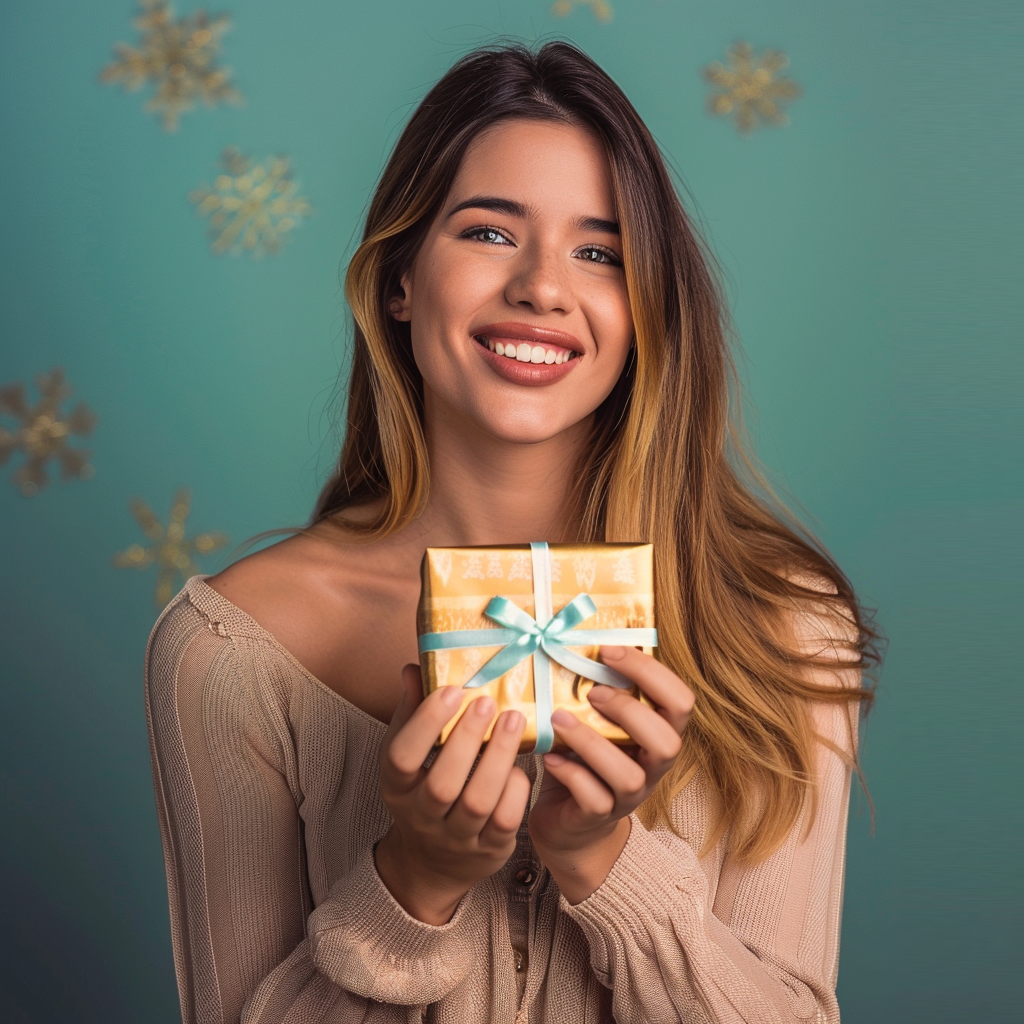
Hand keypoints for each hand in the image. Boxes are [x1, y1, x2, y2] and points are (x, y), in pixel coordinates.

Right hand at [375, 664, 531, 922]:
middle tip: (488, 702)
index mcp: (397, 787)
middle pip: (442, 783)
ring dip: (498, 758)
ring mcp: (456, 836)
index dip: (426, 723)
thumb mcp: (408, 755)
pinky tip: (522, 764)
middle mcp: (421, 816)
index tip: (452, 689)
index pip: (401, 757)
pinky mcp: (488, 849)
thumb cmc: (422, 789)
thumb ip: (411, 712)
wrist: (432, 862)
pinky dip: (516, 789)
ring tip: (513, 720)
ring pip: (477, 801)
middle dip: (467, 739)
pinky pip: (505, 820)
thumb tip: (414, 669)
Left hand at [528, 645, 692, 858]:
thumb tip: (572, 640)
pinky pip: (593, 798)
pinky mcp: (598, 816)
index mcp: (658, 734)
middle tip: (592, 693)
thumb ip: (599, 692)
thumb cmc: (585, 760)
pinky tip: (548, 756)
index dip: (650, 671)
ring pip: (628, 775)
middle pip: (668, 742)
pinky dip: (569, 773)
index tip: (609, 650)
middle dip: (629, 711)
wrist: (570, 823)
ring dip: (591, 742)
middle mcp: (651, 767)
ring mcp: (628, 796)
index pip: (680, 701)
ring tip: (559, 719)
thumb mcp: (598, 723)